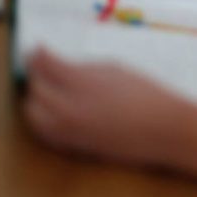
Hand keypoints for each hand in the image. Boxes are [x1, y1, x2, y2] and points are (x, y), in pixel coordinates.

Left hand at [23, 47, 196, 178]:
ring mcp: (69, 131)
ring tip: (45, 87)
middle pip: (35, 90)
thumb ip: (83, 68)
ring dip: (35, 98)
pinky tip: (52, 109)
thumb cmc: (145, 94)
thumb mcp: (115, 70)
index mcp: (82, 85)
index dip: (37, 55)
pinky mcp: (73, 147)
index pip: (45, 66)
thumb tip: (59, 66)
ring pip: (33, 115)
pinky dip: (41, 118)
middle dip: (35, 75)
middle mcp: (69, 110)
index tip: (36, 49)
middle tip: (41, 66)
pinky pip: (44, 131)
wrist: (163, 131)